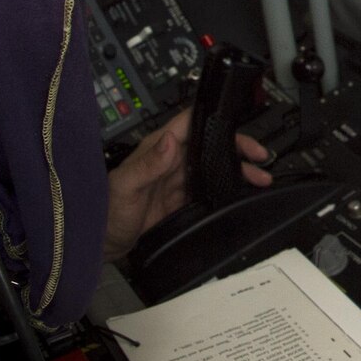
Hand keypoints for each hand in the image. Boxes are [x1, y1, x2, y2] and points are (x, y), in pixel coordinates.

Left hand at [103, 107, 273, 262]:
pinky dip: (229, 189)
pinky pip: (211, 189)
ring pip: (215, 167)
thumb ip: (147, 165)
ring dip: (238, 170)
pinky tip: (242, 193)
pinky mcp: (183, 200)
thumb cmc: (104, 210)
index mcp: (158, 149)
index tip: (234, 120)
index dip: (212, 118)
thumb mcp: (125, 186)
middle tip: (258, 154)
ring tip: (260, 176)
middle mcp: (171, 161)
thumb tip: (170, 141)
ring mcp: (178, 181)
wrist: (100, 243)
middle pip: (210, 145)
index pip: (188, 124)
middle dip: (237, 146)